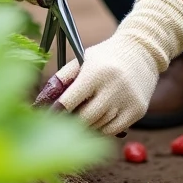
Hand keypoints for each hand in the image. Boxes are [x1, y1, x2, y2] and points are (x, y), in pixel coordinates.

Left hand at [53, 0, 182, 135]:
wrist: (141, 52)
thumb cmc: (105, 58)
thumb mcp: (82, 60)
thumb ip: (62, 79)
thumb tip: (40, 101)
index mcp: (95, 73)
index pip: (70, 100)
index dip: (56, 111)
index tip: (47, 116)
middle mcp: (113, 87)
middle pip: (84, 118)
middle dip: (71, 121)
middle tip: (63, 119)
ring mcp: (127, 101)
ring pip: (98, 127)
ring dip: (87, 125)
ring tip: (83, 114)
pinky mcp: (138, 111)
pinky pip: (113, 130)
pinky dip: (102, 128)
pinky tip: (98, 118)